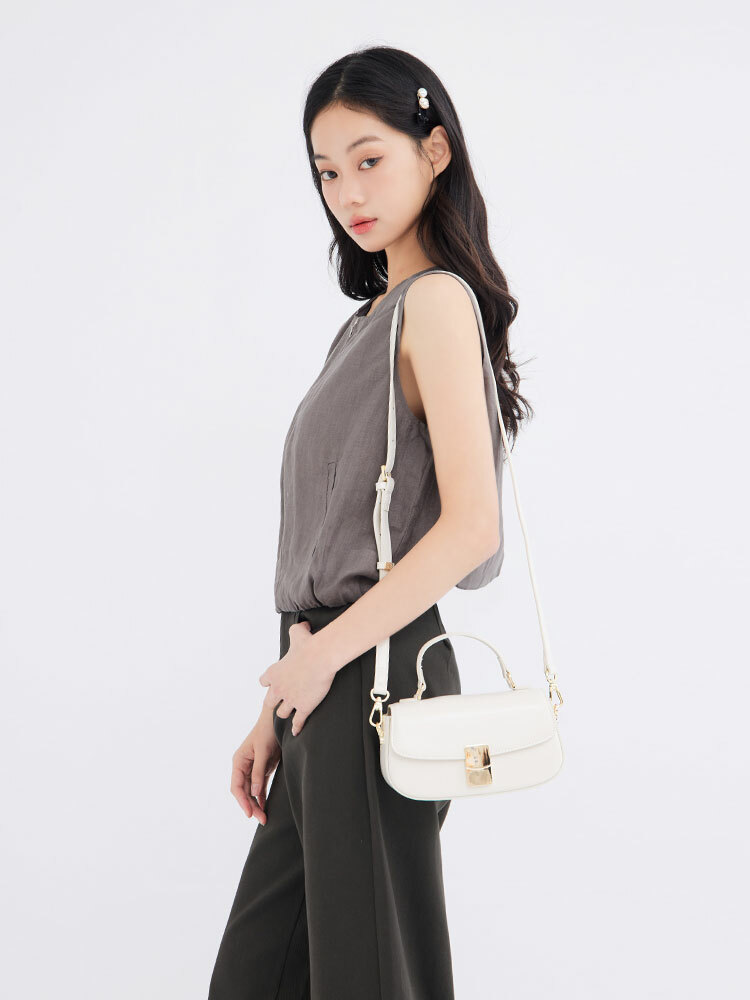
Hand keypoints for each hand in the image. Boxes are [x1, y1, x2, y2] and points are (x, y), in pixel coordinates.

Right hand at [230, 707, 280, 823]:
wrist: (278, 720)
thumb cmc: (268, 732)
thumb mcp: (263, 751)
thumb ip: (258, 771)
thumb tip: (253, 793)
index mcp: (239, 761)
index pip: (237, 786)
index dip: (242, 801)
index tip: (249, 814)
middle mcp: (243, 766)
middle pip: (244, 791)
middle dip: (251, 806)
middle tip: (262, 819)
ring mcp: (252, 768)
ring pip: (251, 791)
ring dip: (256, 804)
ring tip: (264, 818)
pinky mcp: (262, 769)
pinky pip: (259, 787)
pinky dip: (261, 797)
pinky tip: (265, 807)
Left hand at [258, 620, 335, 736]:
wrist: (321, 657)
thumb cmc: (309, 645)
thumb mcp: (298, 633)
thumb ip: (296, 630)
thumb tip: (302, 624)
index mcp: (274, 673)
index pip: (263, 682)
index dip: (269, 683)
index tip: (274, 684)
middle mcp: (278, 689)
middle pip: (269, 703)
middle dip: (275, 702)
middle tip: (281, 702)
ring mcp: (290, 700)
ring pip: (282, 714)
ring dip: (286, 713)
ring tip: (291, 714)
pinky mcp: (303, 708)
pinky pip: (297, 722)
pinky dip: (297, 727)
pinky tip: (296, 731)